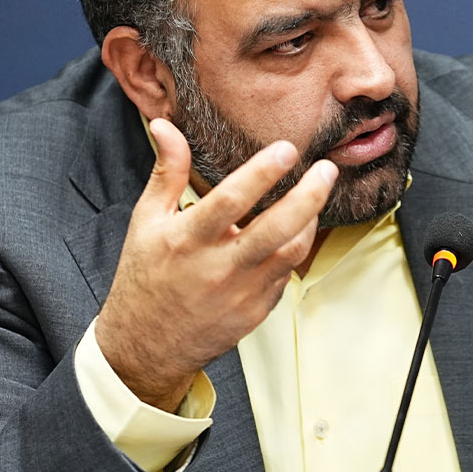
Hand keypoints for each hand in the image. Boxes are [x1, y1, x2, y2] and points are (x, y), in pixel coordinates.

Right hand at [96, 117, 336, 411]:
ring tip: (316, 194)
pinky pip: (286, 275)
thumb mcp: (147, 220)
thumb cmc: (145, 276)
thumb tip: (166, 125)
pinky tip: (296, 229)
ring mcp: (241, 293)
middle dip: (308, 197)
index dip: (262, 173)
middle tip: (327, 169)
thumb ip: (167, 172)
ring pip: (291, 253)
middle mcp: (217, 267)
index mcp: (187, 240)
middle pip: (276, 229)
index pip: (230, 201)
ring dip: (310, 221)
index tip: (287, 148)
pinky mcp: (256, 312)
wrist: (146, 346)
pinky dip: (294, 248)